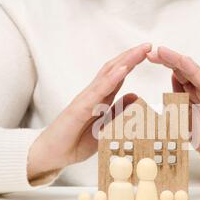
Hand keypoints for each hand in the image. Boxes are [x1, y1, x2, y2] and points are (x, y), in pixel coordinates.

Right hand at [27, 43, 151, 180]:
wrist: (51, 154)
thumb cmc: (76, 142)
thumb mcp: (105, 128)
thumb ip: (118, 113)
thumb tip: (136, 97)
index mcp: (100, 99)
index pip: (118, 76)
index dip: (132, 63)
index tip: (148, 52)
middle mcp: (93, 95)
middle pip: (113, 69)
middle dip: (131, 56)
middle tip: (148, 44)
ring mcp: (85, 100)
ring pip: (107, 75)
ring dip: (124, 61)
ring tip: (139, 51)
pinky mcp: (79, 109)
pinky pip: (98, 92)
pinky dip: (111, 79)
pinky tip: (122, 70)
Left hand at [147, 46, 199, 169]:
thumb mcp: (182, 119)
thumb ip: (174, 104)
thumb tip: (163, 92)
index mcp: (192, 94)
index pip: (176, 74)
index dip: (163, 65)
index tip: (148, 58)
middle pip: (183, 70)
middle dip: (166, 59)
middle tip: (151, 52)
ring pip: (192, 72)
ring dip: (176, 60)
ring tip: (162, 52)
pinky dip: (194, 71)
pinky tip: (184, 62)